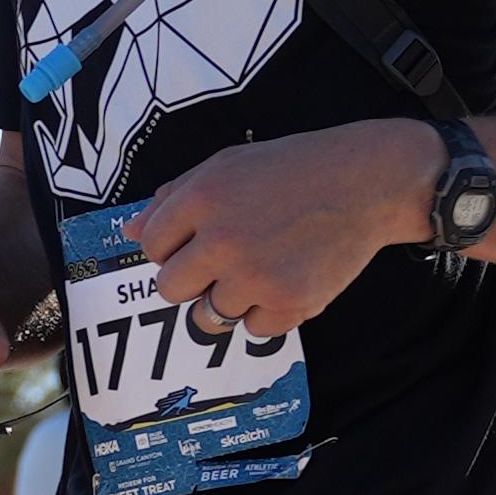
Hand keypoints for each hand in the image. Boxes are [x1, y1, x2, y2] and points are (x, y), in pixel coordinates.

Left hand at [126, 126, 434, 336]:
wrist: (366, 182)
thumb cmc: (294, 169)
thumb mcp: (227, 165)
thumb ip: (175, 197)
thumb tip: (130, 231)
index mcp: (202, 198)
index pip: (150, 246)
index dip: (172, 246)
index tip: (199, 240)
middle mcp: (223, 239)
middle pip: (170, 289)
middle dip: (191, 280)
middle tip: (224, 262)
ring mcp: (256, 276)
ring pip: (208, 316)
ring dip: (229, 300)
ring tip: (260, 270)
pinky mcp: (290, 302)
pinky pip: (254, 330)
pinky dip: (268, 313)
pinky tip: (287, 279)